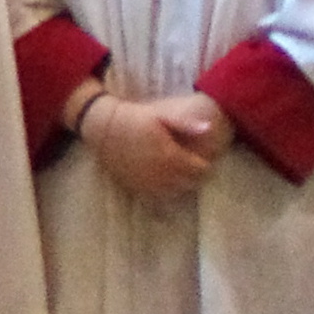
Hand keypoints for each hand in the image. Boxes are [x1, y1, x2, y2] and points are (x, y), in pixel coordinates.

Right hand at [82, 92, 230, 200]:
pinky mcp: (137, 188)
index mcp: (171, 156)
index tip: (202, 158)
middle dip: (195, 176)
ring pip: (176, 192)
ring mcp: (148, 183)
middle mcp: (162, 174)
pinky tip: (164, 181)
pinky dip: (166, 191)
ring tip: (180, 174)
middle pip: (190, 182)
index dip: (204, 164)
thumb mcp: (161, 116)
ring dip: (182, 184)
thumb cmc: (135, 119)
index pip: (200, 169)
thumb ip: (185, 123)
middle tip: (192, 166)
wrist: (105, 130)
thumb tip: (208, 129)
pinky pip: (158, 197)